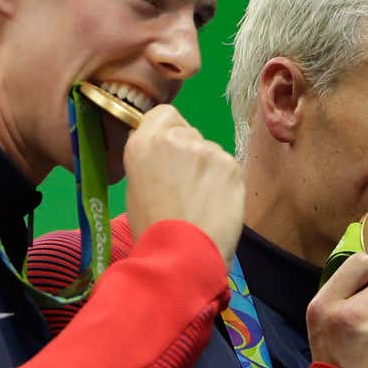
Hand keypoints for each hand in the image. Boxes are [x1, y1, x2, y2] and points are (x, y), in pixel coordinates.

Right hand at [123, 105, 243, 265]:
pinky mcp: (231, 164)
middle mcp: (175, 139)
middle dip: (189, 152)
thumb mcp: (136, 188)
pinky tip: (216, 203)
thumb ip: (152, 161)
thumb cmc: (153, 229)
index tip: (170, 153)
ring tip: (201, 200)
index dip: (169, 131)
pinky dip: (224, 181)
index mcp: (143, 143)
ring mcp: (206, 149)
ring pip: (210, 150)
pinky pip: (227, 166)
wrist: (183, 254)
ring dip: (208, 168)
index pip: (164, 114)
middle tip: (186, 184)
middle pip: (189, 132)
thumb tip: (166, 157)